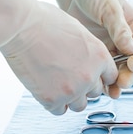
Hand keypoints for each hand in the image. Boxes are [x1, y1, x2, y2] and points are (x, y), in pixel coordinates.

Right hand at [0, 2, 117, 112]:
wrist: (21, 27)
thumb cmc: (46, 22)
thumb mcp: (78, 31)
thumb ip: (89, 51)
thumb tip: (90, 62)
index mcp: (100, 56)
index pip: (110, 77)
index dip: (98, 75)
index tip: (89, 73)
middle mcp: (89, 76)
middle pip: (96, 92)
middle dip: (84, 85)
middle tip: (68, 74)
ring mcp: (72, 90)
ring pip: (80, 105)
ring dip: (70, 96)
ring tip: (55, 81)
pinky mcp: (52, 100)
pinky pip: (59, 110)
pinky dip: (54, 102)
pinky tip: (45, 87)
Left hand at [9, 0, 132, 93]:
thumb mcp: (109, 8)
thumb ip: (121, 30)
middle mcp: (124, 38)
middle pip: (132, 63)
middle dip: (129, 74)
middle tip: (122, 83)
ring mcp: (109, 45)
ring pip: (117, 69)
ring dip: (116, 82)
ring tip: (111, 92)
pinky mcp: (94, 51)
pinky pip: (101, 68)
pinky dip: (102, 79)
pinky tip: (99, 87)